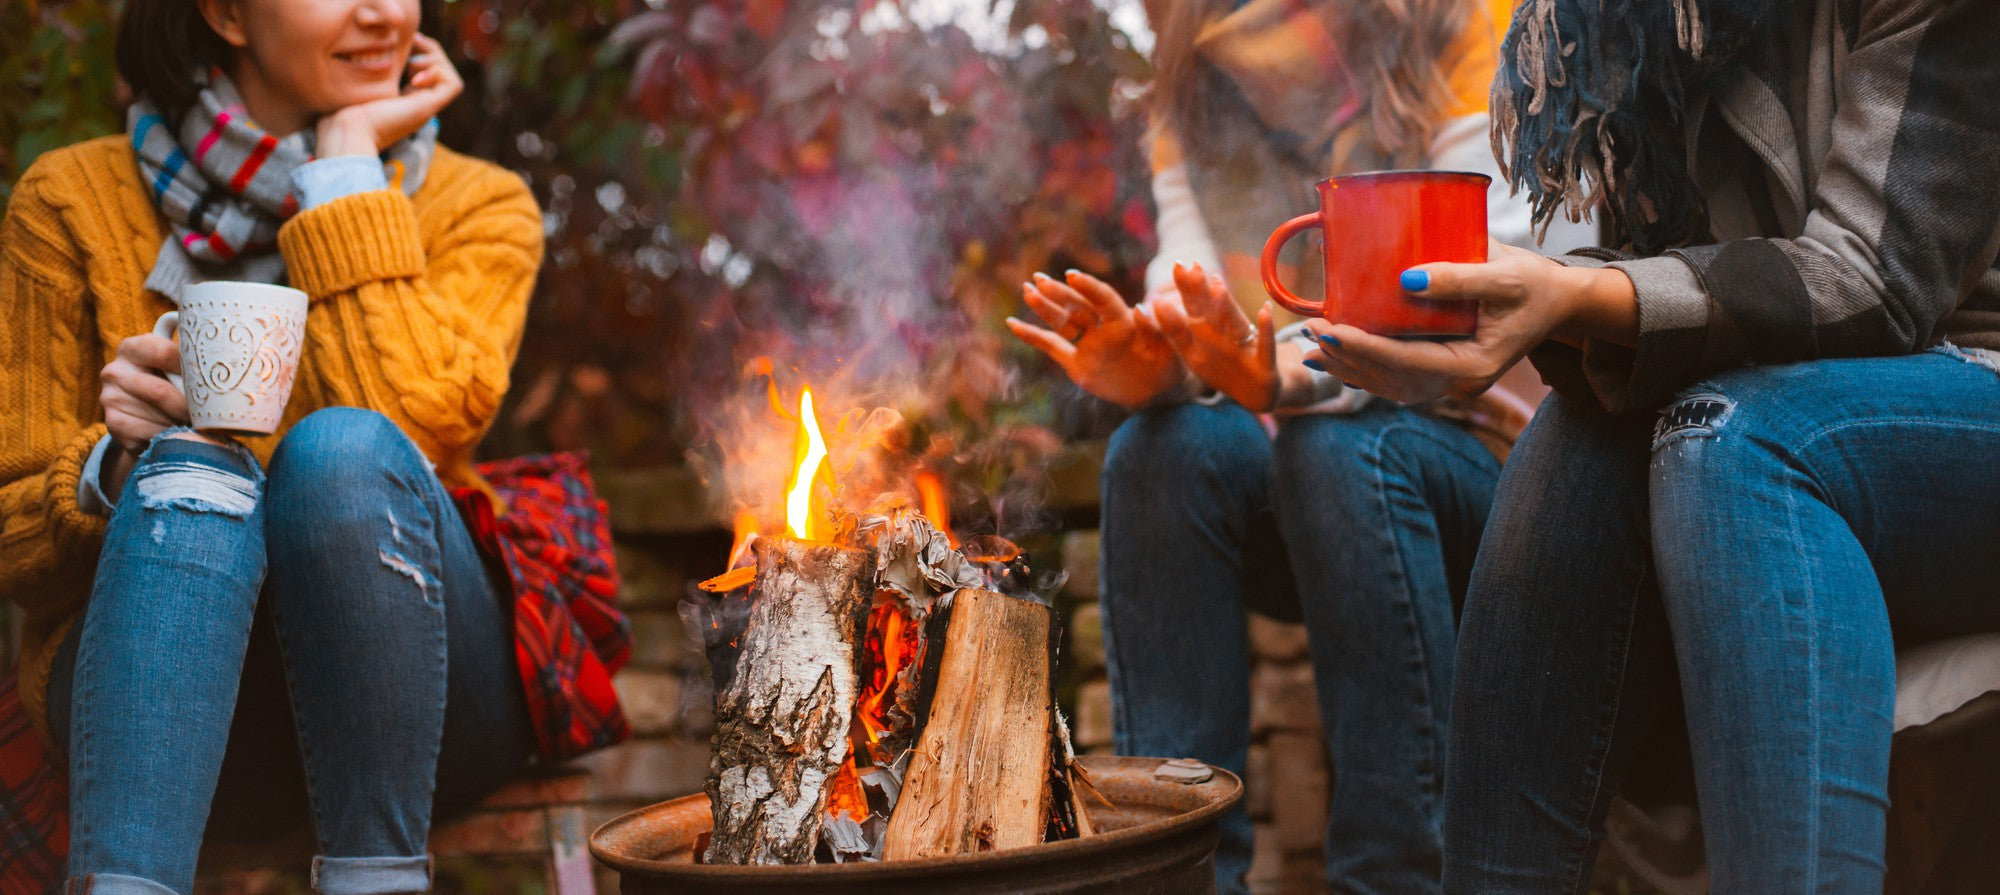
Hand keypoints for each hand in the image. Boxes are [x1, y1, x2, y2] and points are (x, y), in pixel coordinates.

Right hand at [98, 332, 225, 498]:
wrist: (146, 416)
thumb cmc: (176, 384)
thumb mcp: (181, 366)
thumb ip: (198, 357)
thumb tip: (253, 355)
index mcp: (134, 347)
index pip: (163, 352)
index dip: (191, 367)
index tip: (215, 381)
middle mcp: (115, 370)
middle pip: (160, 391)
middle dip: (191, 408)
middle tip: (214, 417)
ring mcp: (109, 397)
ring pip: (157, 416)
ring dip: (182, 425)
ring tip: (201, 427)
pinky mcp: (113, 423)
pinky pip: (148, 434)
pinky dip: (169, 438)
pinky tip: (180, 435)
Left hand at [315, 34, 461, 156]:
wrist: (347, 130)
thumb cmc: (344, 110)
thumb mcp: (360, 84)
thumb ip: (372, 71)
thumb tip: (373, 50)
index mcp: (403, 100)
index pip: (426, 72)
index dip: (421, 52)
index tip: (407, 40)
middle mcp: (418, 104)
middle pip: (442, 72)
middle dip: (431, 51)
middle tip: (413, 42)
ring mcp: (425, 107)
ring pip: (450, 77)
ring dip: (435, 60)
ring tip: (411, 64)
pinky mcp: (427, 108)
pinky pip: (453, 85)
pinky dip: (438, 72)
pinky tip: (415, 76)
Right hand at [1006, 270, 1187, 408]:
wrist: (1159, 389)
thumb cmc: (1169, 363)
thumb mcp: (1167, 346)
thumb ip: (1153, 328)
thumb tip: (1141, 308)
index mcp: (1124, 321)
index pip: (1102, 300)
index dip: (1088, 287)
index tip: (1071, 275)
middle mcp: (1102, 329)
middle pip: (1077, 307)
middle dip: (1058, 293)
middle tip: (1038, 279)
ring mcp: (1088, 344)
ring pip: (1062, 322)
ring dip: (1044, 307)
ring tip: (1027, 290)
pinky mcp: (1077, 363)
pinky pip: (1052, 347)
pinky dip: (1033, 336)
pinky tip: (1012, 324)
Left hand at [1149, 261, 1280, 411]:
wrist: (1256, 393)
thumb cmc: (1222, 368)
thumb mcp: (1195, 355)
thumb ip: (1176, 332)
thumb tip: (1149, 306)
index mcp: (1207, 335)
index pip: (1194, 309)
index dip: (1186, 290)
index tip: (1177, 265)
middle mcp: (1226, 335)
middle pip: (1211, 311)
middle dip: (1201, 291)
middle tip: (1191, 266)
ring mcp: (1245, 346)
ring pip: (1234, 323)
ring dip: (1227, 306)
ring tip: (1217, 286)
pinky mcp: (1264, 363)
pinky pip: (1265, 346)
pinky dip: (1266, 329)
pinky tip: (1264, 310)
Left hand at [1302, 240, 1637, 403]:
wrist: (1557, 300)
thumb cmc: (1534, 283)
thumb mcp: (1504, 274)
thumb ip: (1458, 278)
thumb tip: (1407, 278)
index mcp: (1474, 365)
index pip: (1407, 362)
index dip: (1364, 348)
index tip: (1329, 329)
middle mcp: (1459, 381)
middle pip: (1391, 378)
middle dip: (1346, 358)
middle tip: (1308, 334)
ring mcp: (1450, 380)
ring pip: (1390, 383)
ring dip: (1349, 367)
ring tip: (1311, 348)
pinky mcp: (1443, 368)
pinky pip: (1397, 376)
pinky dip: (1364, 367)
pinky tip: (1337, 356)